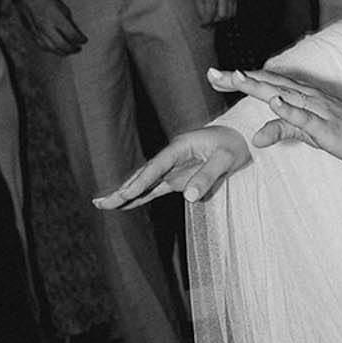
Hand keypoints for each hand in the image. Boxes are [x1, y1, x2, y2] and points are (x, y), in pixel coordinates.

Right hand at [14, 0, 87, 55]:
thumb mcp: (62, 7)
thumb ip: (69, 21)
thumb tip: (76, 32)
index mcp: (56, 18)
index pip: (71, 34)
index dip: (80, 39)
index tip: (84, 40)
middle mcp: (47, 27)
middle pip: (62, 45)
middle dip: (72, 49)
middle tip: (78, 48)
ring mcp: (38, 32)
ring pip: (52, 49)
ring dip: (63, 52)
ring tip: (70, 51)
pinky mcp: (32, 34)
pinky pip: (43, 47)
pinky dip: (52, 50)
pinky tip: (58, 49)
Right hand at [95, 125, 250, 208]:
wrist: (241, 138)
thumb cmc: (235, 145)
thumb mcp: (226, 159)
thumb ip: (207, 176)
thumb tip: (188, 196)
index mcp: (181, 147)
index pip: (157, 167)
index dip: (140, 181)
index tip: (125, 193)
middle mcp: (172, 157)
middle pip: (143, 175)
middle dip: (122, 189)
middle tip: (100, 202)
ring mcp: (173, 168)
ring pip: (145, 182)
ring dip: (125, 194)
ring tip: (102, 204)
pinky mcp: (177, 177)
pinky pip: (155, 188)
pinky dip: (140, 196)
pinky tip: (125, 204)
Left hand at [195, 0, 236, 25]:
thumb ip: (201, 10)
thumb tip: (205, 24)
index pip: (210, 12)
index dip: (206, 22)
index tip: (203, 25)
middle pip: (222, 15)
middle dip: (215, 21)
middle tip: (209, 21)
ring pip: (229, 14)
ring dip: (221, 19)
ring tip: (215, 17)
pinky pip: (234, 11)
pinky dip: (228, 15)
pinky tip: (221, 13)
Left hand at [207, 65, 341, 163]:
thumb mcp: (306, 133)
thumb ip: (281, 129)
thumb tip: (255, 138)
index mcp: (299, 97)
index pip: (265, 85)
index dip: (240, 80)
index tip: (213, 76)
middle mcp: (305, 97)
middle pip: (268, 85)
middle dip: (240, 79)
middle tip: (213, 73)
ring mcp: (316, 109)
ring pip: (284, 95)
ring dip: (260, 86)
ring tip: (236, 78)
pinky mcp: (327, 126)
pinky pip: (306, 117)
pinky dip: (289, 109)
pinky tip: (275, 103)